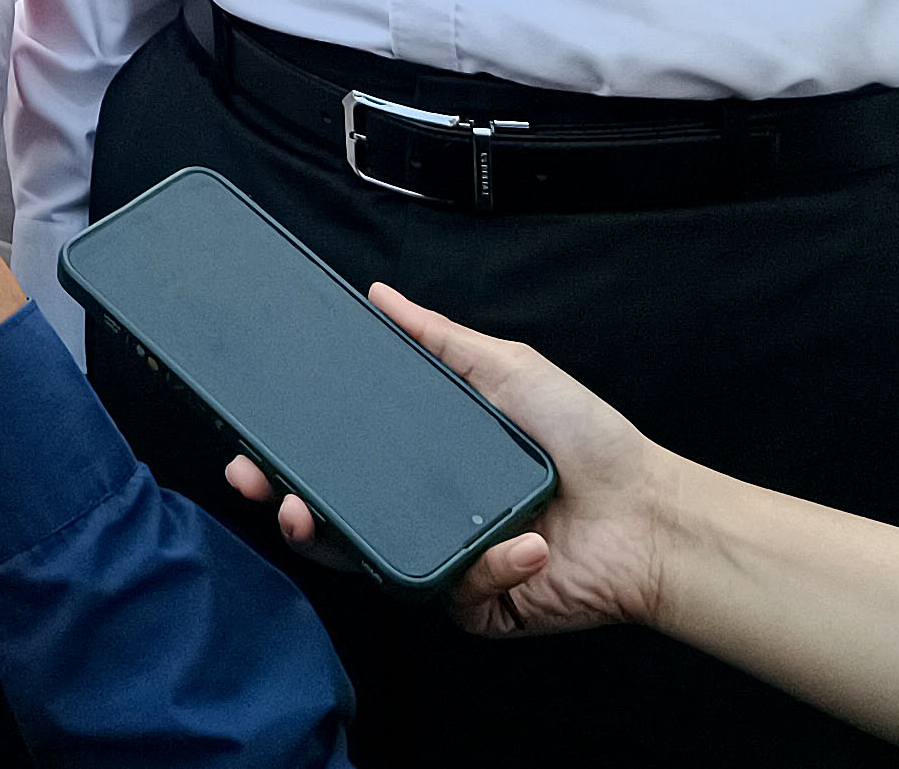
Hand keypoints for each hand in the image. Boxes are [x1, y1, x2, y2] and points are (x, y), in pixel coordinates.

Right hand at [226, 285, 683, 639]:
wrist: (649, 513)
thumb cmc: (586, 438)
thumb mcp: (507, 368)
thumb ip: (439, 338)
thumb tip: (379, 294)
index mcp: (425, 459)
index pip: (341, 456)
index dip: (290, 453)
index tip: (250, 442)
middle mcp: (425, 510)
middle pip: (336, 515)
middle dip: (286, 502)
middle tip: (258, 484)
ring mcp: (445, 560)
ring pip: (370, 561)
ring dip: (338, 540)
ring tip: (314, 517)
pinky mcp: (475, 604)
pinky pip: (447, 592)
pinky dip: (483, 566)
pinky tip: (521, 542)